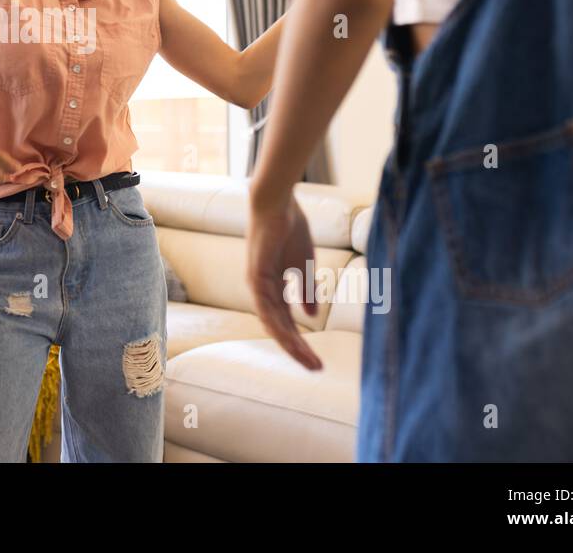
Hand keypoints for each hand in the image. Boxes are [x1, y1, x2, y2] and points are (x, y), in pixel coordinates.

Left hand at [245, 186, 323, 370]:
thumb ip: (305, 290)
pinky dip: (279, 324)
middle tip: (316, 368)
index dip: (300, 341)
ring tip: (308, 360)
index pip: (286, 322)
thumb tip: (309, 317)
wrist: (279, 204)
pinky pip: (267, 307)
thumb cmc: (290, 229)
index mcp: (273, 288)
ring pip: (273, 323)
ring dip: (291, 343)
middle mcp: (262, 290)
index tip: (316, 359)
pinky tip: (292, 338)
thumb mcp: (304, 265)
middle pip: (279, 328)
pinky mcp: (256, 276)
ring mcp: (257, 284)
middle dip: (297, 349)